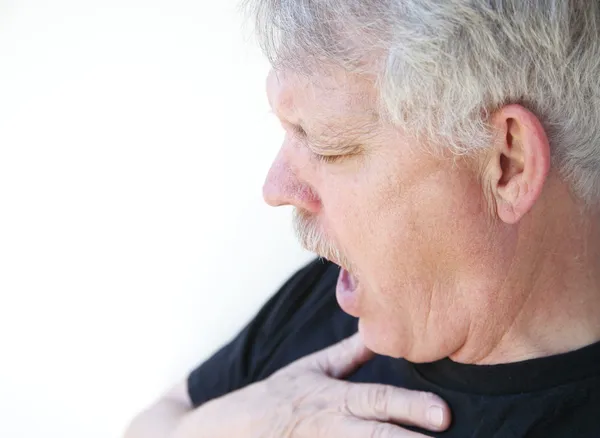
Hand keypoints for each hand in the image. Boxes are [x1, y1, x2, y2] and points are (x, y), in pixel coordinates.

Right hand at [172, 333, 450, 436]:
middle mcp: (329, 425)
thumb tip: (377, 331)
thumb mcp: (310, 370)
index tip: (444, 415)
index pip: (375, 400)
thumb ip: (347, 354)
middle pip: (374, 434)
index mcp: (331, 398)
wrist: (228, 429)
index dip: (409, 407)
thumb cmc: (275, 398)